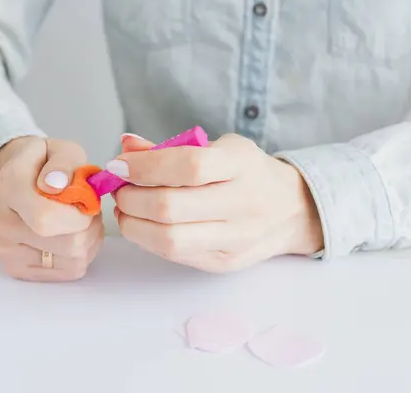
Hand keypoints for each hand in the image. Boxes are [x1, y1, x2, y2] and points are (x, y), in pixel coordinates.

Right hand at [0, 137, 103, 281]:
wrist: (16, 182)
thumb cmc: (44, 166)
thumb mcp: (60, 150)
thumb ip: (64, 162)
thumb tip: (57, 185)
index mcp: (8, 188)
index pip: (46, 218)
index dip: (79, 215)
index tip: (86, 203)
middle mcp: (0, 224)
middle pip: (67, 244)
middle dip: (89, 227)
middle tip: (87, 211)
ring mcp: (6, 252)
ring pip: (72, 260)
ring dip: (89, 240)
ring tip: (79, 222)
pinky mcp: (17, 270)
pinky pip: (69, 271)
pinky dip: (81, 255)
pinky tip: (72, 237)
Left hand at [109, 133, 323, 272]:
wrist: (291, 210)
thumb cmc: (247, 173)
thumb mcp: (220, 148)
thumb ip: (173, 149)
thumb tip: (126, 147)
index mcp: (242, 165)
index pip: (188, 167)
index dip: (145, 167)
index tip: (119, 164)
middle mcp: (244, 204)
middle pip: (171, 207)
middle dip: (131, 197)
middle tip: (120, 187)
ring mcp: (236, 239)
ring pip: (169, 240)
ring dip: (133, 224)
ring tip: (127, 208)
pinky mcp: (225, 263)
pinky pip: (175, 255)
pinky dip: (148, 239)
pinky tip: (144, 224)